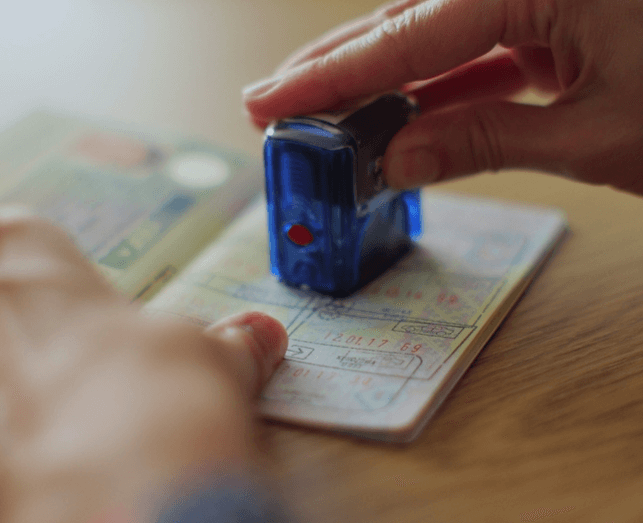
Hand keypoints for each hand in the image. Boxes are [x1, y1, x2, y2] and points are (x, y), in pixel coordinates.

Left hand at [0, 211, 287, 522]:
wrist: (136, 510)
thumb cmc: (167, 409)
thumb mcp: (211, 364)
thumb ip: (228, 345)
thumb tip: (262, 335)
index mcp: (34, 284)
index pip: (5, 233)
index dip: (32, 255)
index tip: (65, 286)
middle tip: (49, 353)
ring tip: (22, 412)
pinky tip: (3, 469)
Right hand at [244, 0, 642, 195]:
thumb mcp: (599, 137)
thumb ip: (485, 142)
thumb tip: (396, 161)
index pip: (409, 38)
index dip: (331, 79)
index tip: (267, 102)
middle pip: (411, 20)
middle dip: (339, 66)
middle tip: (273, 100)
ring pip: (440, 36)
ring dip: (383, 81)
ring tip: (320, 113)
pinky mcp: (561, 19)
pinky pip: (482, 54)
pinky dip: (441, 92)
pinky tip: (397, 122)